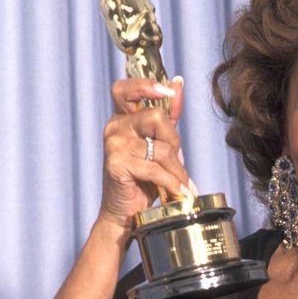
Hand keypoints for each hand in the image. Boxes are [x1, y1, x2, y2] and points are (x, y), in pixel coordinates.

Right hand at [99, 77, 194, 229]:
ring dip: (177, 169)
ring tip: (183, 184)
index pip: (125, 89)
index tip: (167, 91)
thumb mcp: (158, 146)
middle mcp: (115, 127)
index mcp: (122, 119)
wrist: (124, 214)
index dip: (146, 85)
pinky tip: (179, 192)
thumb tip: (177, 85)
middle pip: (156, 116)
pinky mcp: (116, 164)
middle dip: (174, 141)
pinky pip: (155, 169)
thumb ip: (168, 118)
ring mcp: (114, 144)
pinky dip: (171, 182)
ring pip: (160, 147)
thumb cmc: (142, 181)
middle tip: (179, 162)